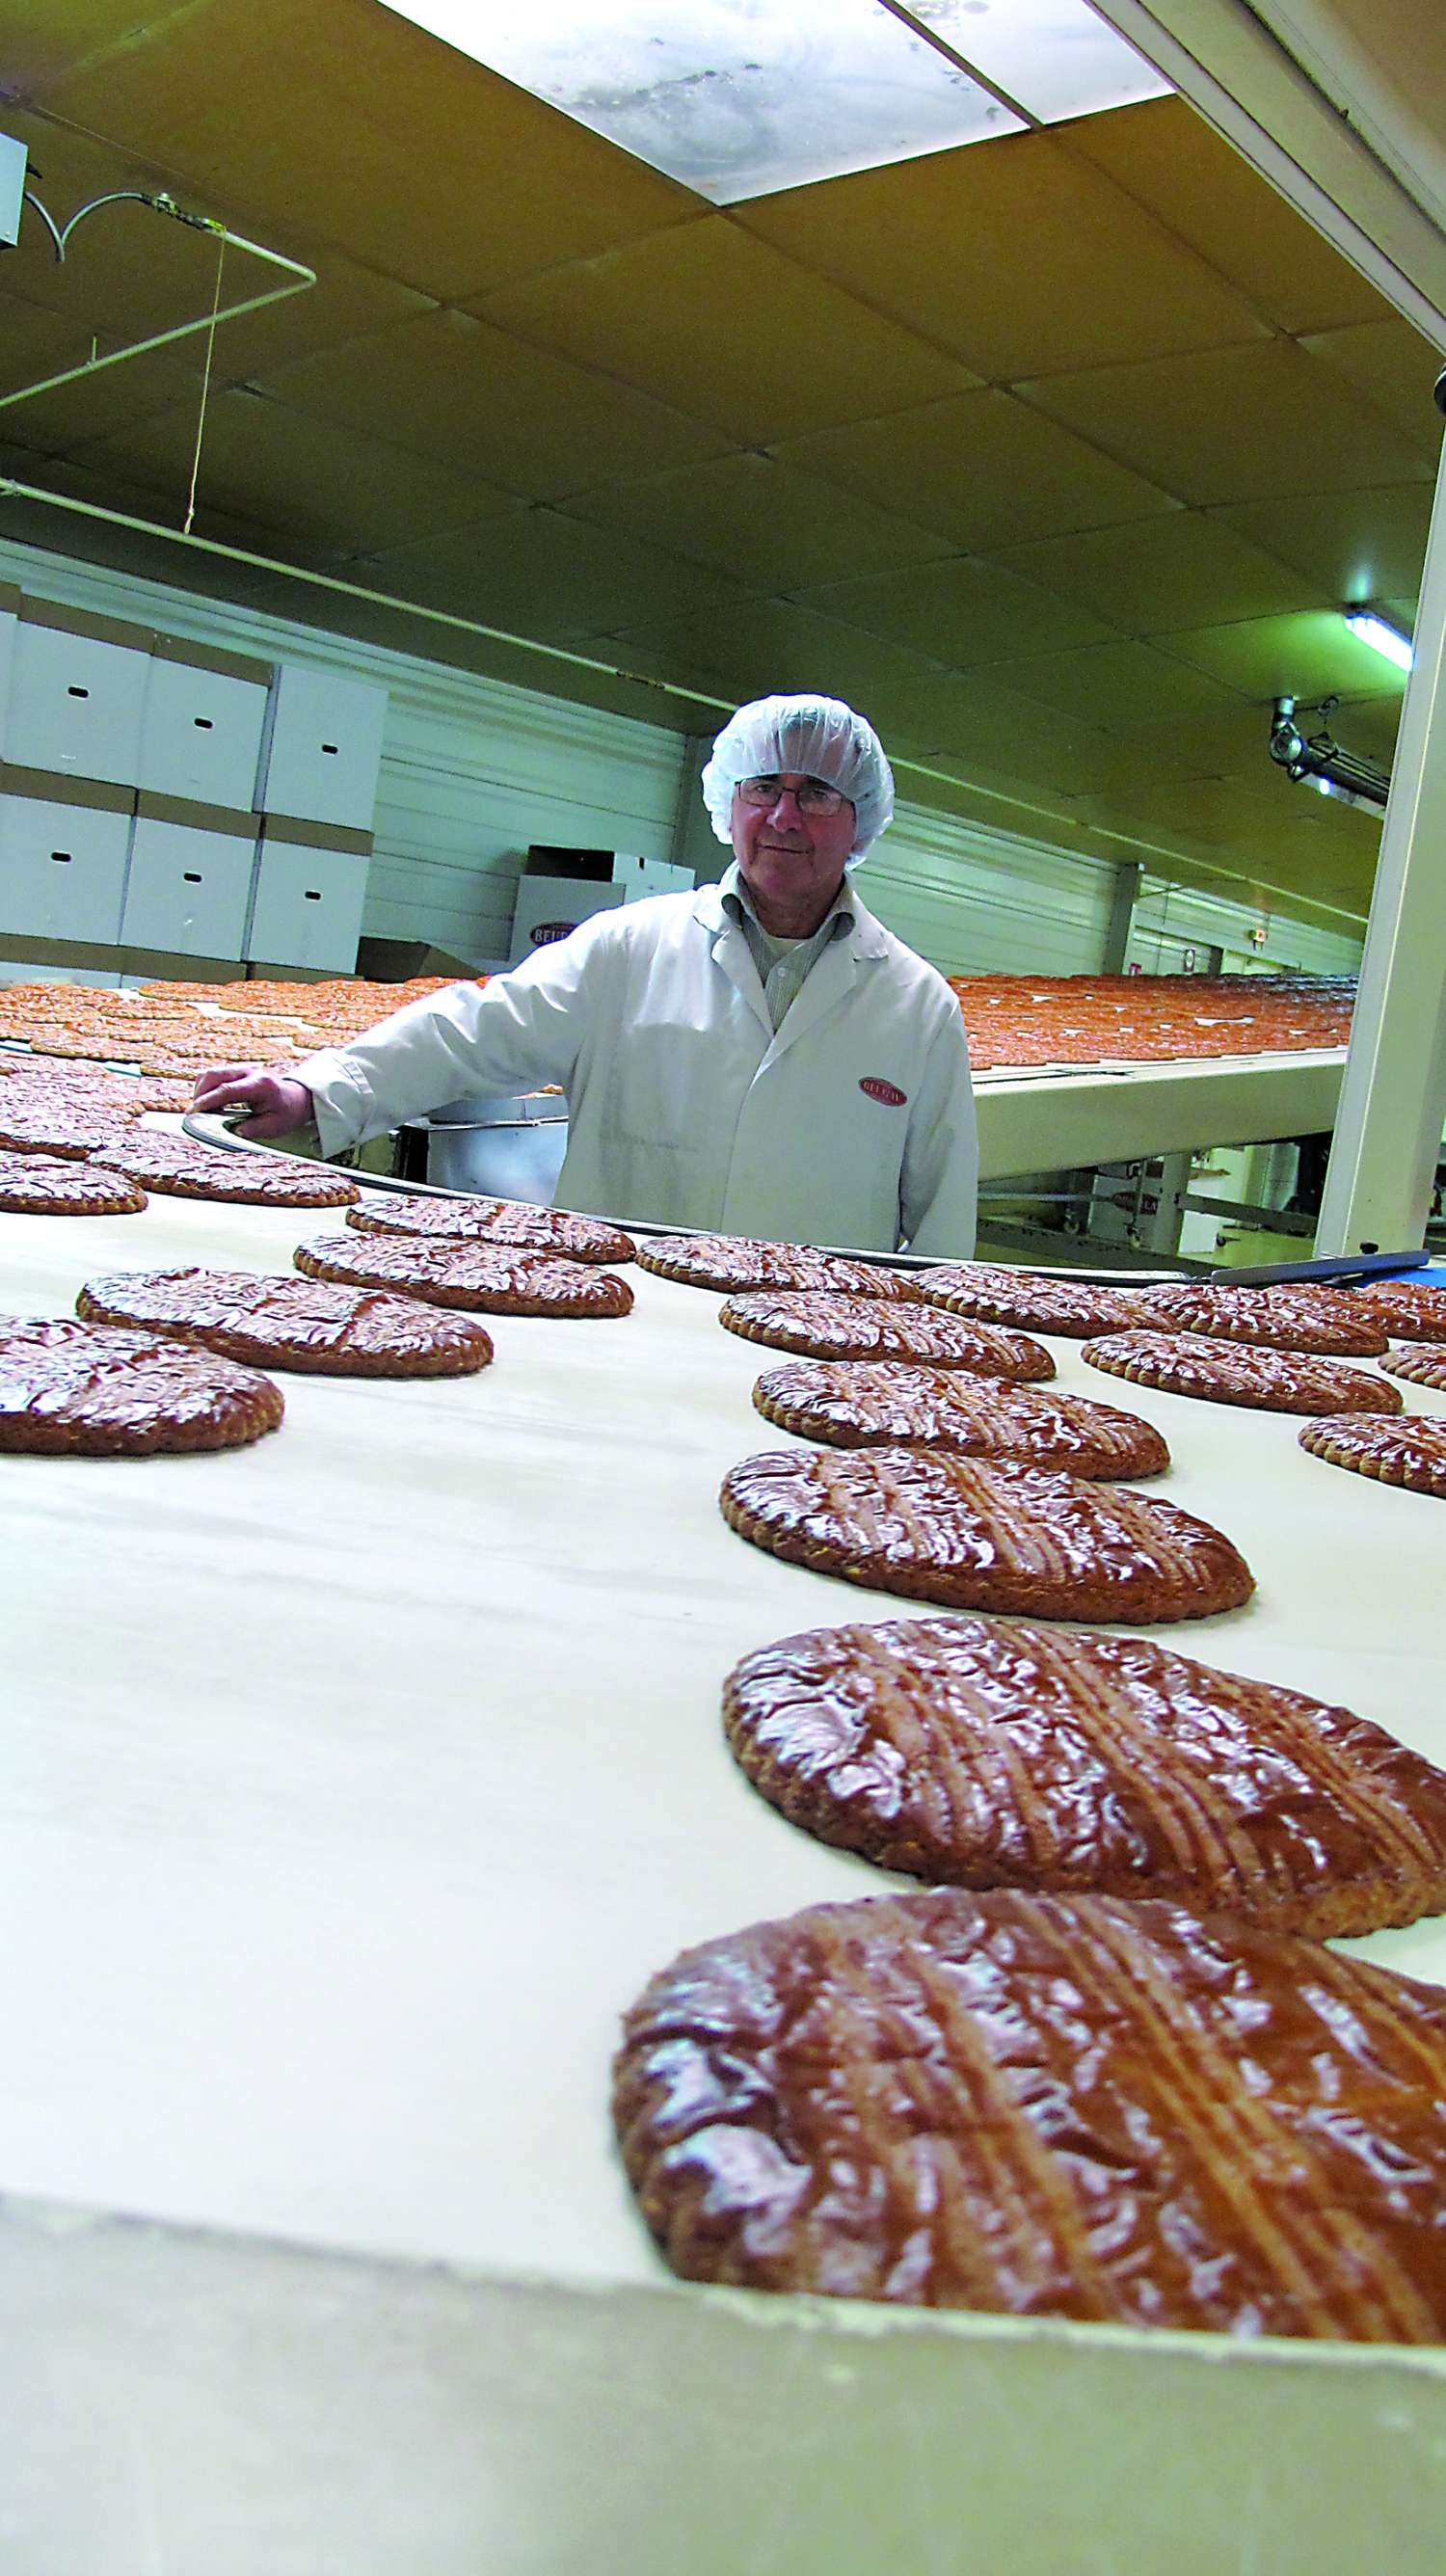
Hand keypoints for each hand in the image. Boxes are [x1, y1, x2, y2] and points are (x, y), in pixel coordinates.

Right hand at [191, 1063, 314, 1139]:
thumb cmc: (287, 1112)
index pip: (226, 1090)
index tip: (193, 1111)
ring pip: (211, 1073)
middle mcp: (249, 1072)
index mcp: (260, 1085)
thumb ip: (251, 1129)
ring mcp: (242, 1068)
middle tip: (195, 1114)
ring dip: (201, 1091)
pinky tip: (212, 1104)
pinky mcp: (237, 1071)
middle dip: (199, 1094)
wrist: (297, 1098)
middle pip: (213, 1075)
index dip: (207, 1100)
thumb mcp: (273, 1126)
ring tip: (204, 1111)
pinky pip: (215, 1075)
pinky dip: (207, 1089)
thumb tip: (229, 1130)